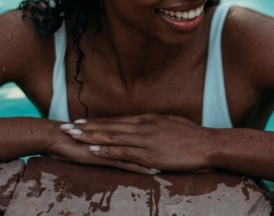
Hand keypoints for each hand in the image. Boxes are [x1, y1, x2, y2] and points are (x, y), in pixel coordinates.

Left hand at [59, 113, 216, 172]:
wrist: (207, 144)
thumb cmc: (192, 135)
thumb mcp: (170, 122)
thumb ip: (154, 123)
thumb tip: (145, 123)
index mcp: (147, 118)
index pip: (116, 119)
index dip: (96, 121)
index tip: (80, 121)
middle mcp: (142, 126)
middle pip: (108, 126)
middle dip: (85, 127)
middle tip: (66, 126)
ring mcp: (144, 140)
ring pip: (111, 137)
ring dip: (89, 136)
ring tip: (72, 136)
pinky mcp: (149, 155)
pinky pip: (123, 152)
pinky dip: (106, 150)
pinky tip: (92, 149)